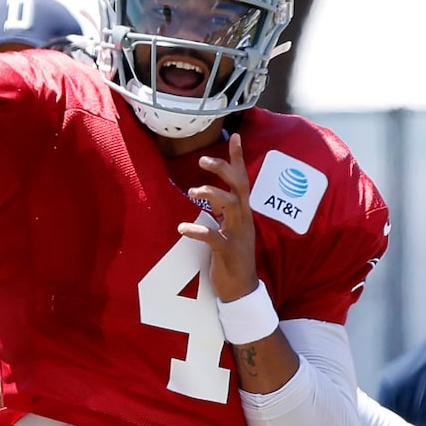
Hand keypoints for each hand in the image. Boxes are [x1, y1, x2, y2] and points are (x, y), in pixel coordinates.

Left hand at [176, 133, 257, 304]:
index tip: (234, 135)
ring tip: (192, 192)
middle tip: (202, 160)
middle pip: (239, 185)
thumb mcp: (228, 230)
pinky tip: (182, 227)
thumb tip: (210, 195)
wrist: (242, 290)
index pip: (243, 180)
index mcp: (242, 213)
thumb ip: (222, 212)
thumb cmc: (232, 258)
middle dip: (223, 169)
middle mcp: (243, 220)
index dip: (238, 158)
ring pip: (231, 205)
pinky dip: (197, 230)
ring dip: (211, 194)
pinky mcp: (228, 252)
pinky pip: (214, 237)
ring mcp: (238, 235)